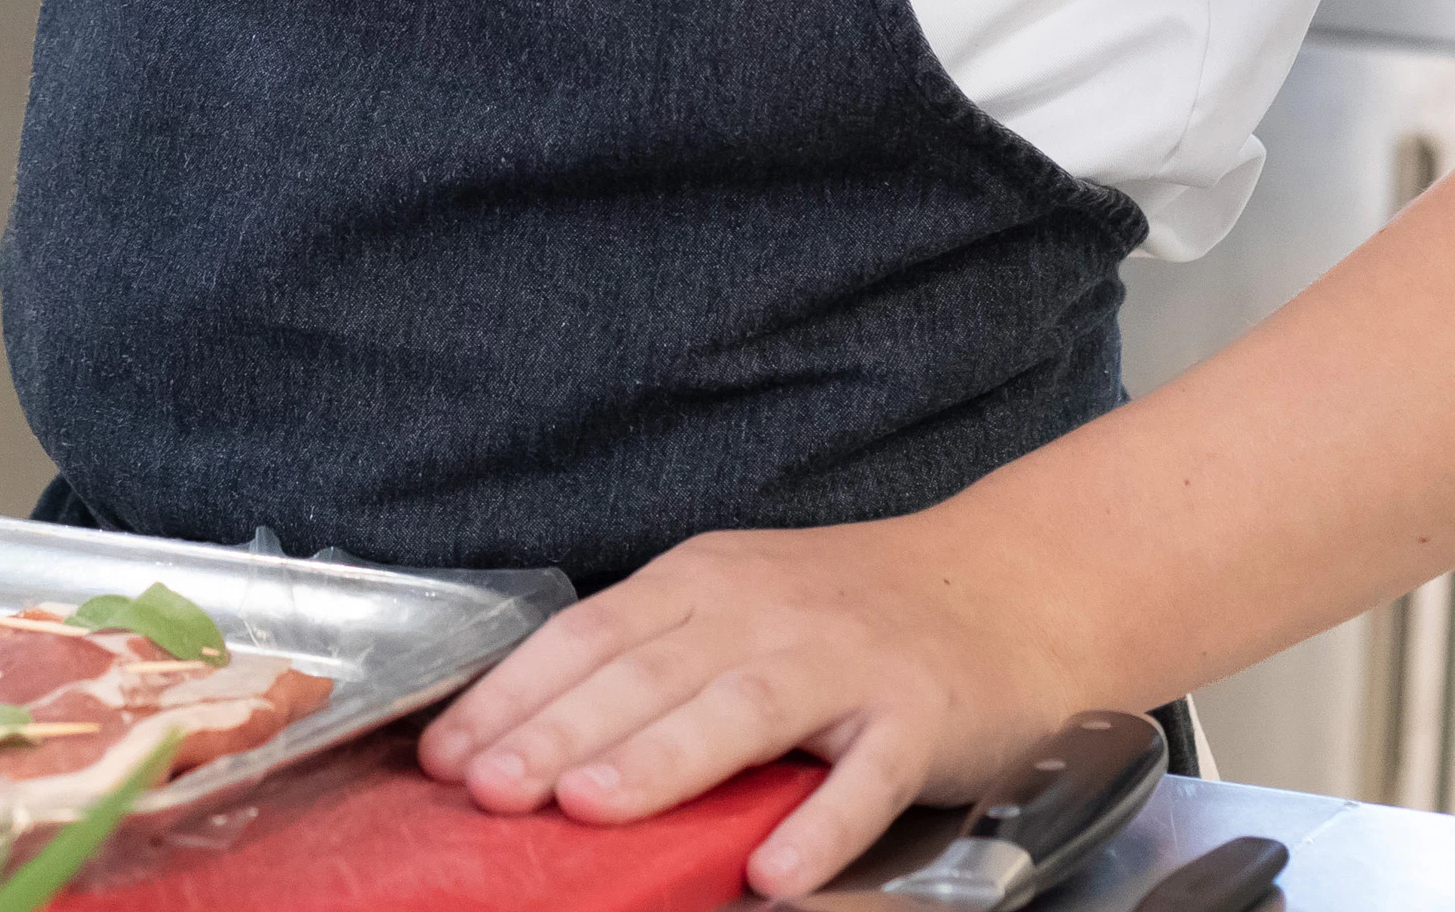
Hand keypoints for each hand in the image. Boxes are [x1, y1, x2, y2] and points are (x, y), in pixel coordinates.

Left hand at [416, 515, 1078, 897]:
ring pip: (738, 709)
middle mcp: (763, 610)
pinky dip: (819, 825)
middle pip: (645, 672)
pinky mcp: (918, 716)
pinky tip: (772, 873)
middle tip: (490, 788)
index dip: (514, 694)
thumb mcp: (741, 609)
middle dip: (559, 731)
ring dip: (660, 759)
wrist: (1009, 588)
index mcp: (704, 582)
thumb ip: (657, 662)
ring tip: (591, 808)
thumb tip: (538, 736)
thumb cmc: (851, 614)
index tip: (445, 756)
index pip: (588, 635)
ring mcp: (843, 661)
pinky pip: (864, 778)